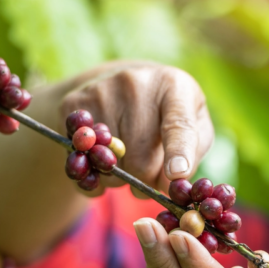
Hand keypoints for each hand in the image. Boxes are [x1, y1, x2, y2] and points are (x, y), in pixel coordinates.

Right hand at [59, 62, 213, 196]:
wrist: (126, 86)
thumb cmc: (169, 115)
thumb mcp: (195, 127)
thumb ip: (192, 156)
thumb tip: (169, 184)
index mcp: (175, 87)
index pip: (179, 125)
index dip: (178, 152)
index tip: (177, 174)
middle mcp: (136, 83)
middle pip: (140, 160)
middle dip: (147, 179)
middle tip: (150, 170)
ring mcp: (102, 91)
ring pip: (110, 166)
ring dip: (121, 177)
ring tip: (128, 156)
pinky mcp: (73, 105)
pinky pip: (82, 164)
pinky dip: (95, 175)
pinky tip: (104, 158)